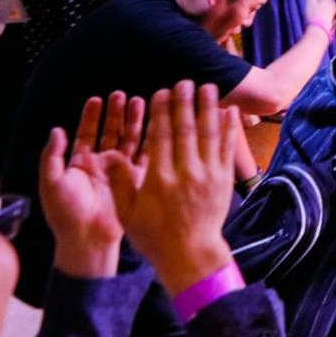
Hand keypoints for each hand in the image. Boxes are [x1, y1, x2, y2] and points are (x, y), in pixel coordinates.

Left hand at [39, 91, 144, 278]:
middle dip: (115, 114)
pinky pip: (144, 157)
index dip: (91, 117)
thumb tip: (56, 130)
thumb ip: (52, 155)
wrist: (87, 239)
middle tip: (121, 95)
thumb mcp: (51, 182)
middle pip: (110, 133)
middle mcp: (101, 166)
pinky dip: (149, 140)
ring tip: (138, 102)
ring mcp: (119, 173)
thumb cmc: (66, 214)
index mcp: (80, 165)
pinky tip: (153, 126)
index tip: (96, 99)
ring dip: (133, 122)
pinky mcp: (135, 181)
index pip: (86, 134)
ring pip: (128, 140)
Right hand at [107, 81, 245, 297]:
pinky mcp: (223, 181)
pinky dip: (228, 129)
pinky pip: (227, 149)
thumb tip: (106, 155)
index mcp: (159, 179)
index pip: (160, 137)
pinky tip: (229, 112)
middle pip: (185, 130)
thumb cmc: (154, 236)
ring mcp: (208, 176)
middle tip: (185, 81)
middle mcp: (185, 173)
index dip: (161, 112)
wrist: (191, 255)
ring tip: (208, 87)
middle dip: (184, 103)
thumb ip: (119, 182)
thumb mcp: (128, 213)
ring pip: (209, 135)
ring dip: (208, 108)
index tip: (161, 92)